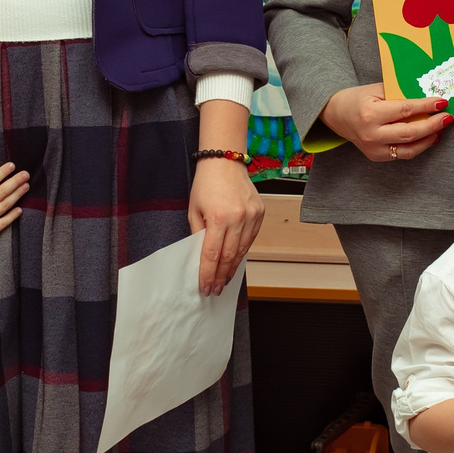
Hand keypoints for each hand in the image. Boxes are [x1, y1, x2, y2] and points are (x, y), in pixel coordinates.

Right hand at [0, 164, 28, 248]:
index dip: (2, 172)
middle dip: (15, 182)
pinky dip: (12, 216)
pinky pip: (3, 223)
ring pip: (5, 205)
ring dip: (16, 195)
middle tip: (26, 174)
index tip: (12, 166)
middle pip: (2, 192)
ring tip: (26, 187)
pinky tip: (20, 210)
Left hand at [189, 157, 264, 294]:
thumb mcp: (194, 210)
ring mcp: (251, 216)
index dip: (208, 274)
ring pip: (242, 250)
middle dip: (221, 276)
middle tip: (215, 289)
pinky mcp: (259, 214)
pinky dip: (242, 252)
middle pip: (228, 257)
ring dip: (232, 267)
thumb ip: (198, 234)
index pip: (212, 255)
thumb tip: (202, 258)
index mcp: (218, 218)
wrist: (225, 162)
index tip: (205, 287)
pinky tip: (235, 261)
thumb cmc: (206, 184)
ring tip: (224, 280)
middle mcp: (238, 218)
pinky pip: (250, 239)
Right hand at [321, 83, 451, 163]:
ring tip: (442, 128)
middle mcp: (372, 134)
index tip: (442, 102)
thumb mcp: (376, 89)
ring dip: (429, 138)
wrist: (337, 115)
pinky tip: (430, 138)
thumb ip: (399, 93)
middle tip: (447, 117)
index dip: (426, 107)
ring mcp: (374, 149)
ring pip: (409, 149)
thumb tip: (427, 95)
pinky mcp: (377, 156)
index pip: (404, 110)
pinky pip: (403, 154)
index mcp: (370, 114)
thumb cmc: (358, 98)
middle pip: (409, 133)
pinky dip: (419, 146)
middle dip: (432, 125)